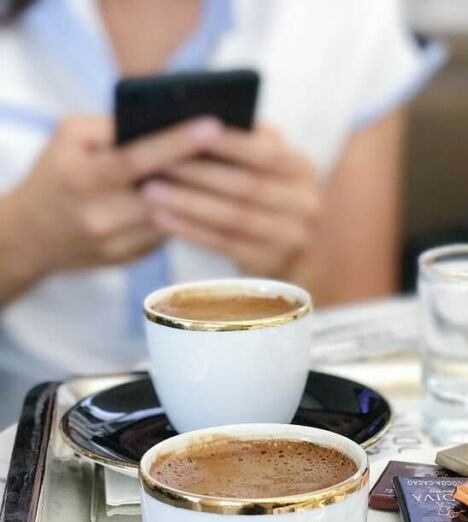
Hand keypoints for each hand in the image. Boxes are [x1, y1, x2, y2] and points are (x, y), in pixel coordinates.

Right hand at [5, 116, 223, 276]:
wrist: (32, 235)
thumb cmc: (57, 173)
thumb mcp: (70, 138)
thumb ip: (112, 127)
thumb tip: (166, 122)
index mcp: (82, 178)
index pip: (137, 159)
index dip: (177, 143)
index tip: (214, 125)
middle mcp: (100, 216)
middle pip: (166, 193)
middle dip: (204, 170)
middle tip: (241, 147)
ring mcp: (118, 244)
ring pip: (176, 216)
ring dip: (205, 195)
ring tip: (236, 168)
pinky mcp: (133, 259)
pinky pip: (171, 232)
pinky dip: (192, 213)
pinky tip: (215, 196)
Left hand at [142, 125, 322, 276]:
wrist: (283, 247)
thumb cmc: (260, 190)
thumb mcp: (263, 164)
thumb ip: (245, 140)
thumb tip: (197, 118)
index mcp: (303, 169)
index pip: (269, 153)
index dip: (231, 143)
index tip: (190, 129)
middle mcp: (306, 204)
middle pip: (248, 186)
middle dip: (199, 173)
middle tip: (157, 161)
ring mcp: (291, 238)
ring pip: (233, 217)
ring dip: (188, 203)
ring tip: (149, 190)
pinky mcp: (270, 263)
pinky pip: (224, 244)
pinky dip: (190, 229)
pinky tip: (160, 218)